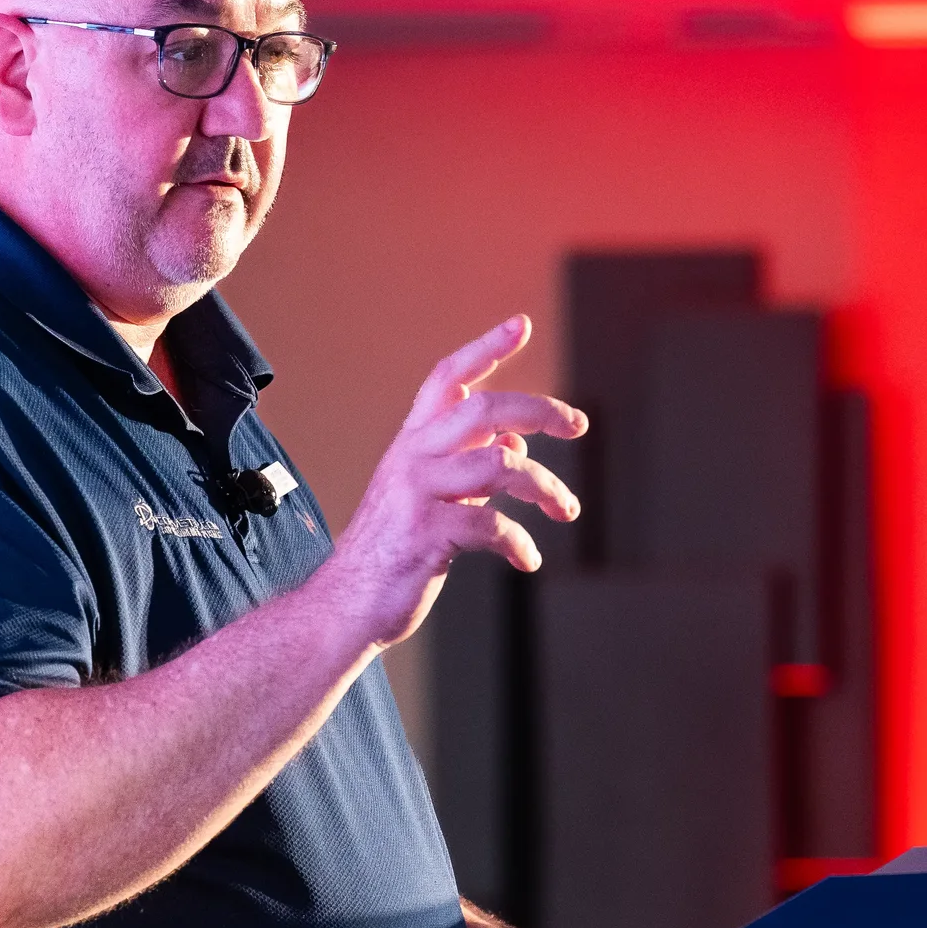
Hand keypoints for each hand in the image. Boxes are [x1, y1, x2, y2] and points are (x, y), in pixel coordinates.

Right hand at [314, 316, 584, 649]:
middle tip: (579, 424)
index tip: (520, 324)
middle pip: (484, 410)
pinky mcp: (427, 533)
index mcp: (412, 442)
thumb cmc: (393, 549)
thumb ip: (468, 464)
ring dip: (546, 487)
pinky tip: (528, 560)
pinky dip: (520, 543)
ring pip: (500, 465)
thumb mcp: (429, 495)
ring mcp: (417, 493)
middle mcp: (412, 457)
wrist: (347, 603)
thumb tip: (516, 445)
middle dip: (541, 410)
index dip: (484, 349)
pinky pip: (492, 527)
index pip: (447, 379)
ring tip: (566, 510)